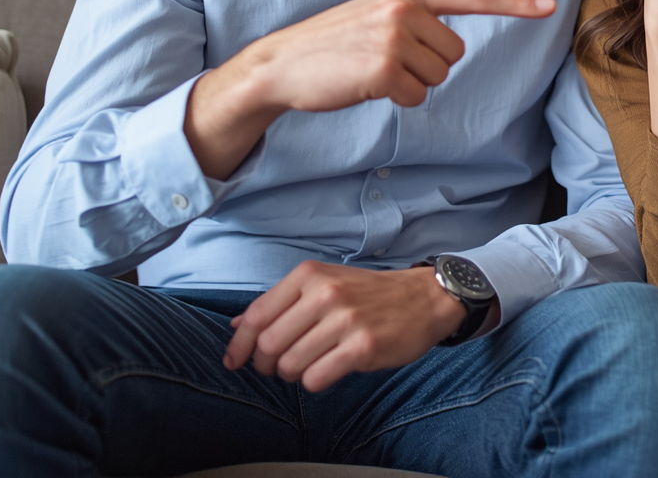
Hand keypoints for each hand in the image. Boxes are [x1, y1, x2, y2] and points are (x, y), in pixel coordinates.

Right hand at [185, 0, 555, 178]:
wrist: (282, 64)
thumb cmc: (333, 44)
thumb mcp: (376, 14)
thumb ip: (415, 17)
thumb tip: (452, 43)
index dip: (514, 4)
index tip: (549, 7)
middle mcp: (405, 7)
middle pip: (455, 53)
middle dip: (427, 65)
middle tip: (385, 60)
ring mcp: (394, 36)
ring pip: (439, 77)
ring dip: (411, 83)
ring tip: (373, 70)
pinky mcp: (384, 67)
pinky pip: (416, 96)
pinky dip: (395, 99)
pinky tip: (366, 85)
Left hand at [223, 261, 471, 392]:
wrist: (423, 299)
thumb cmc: (369, 294)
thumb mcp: (324, 283)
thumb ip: (281, 302)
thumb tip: (237, 325)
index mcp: (310, 275)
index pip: (256, 316)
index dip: (238, 345)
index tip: (234, 362)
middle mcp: (325, 294)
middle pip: (269, 344)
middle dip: (265, 365)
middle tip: (277, 368)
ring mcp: (345, 320)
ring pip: (290, 365)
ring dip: (291, 375)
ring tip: (306, 367)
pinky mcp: (363, 346)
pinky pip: (316, 378)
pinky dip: (314, 382)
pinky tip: (326, 372)